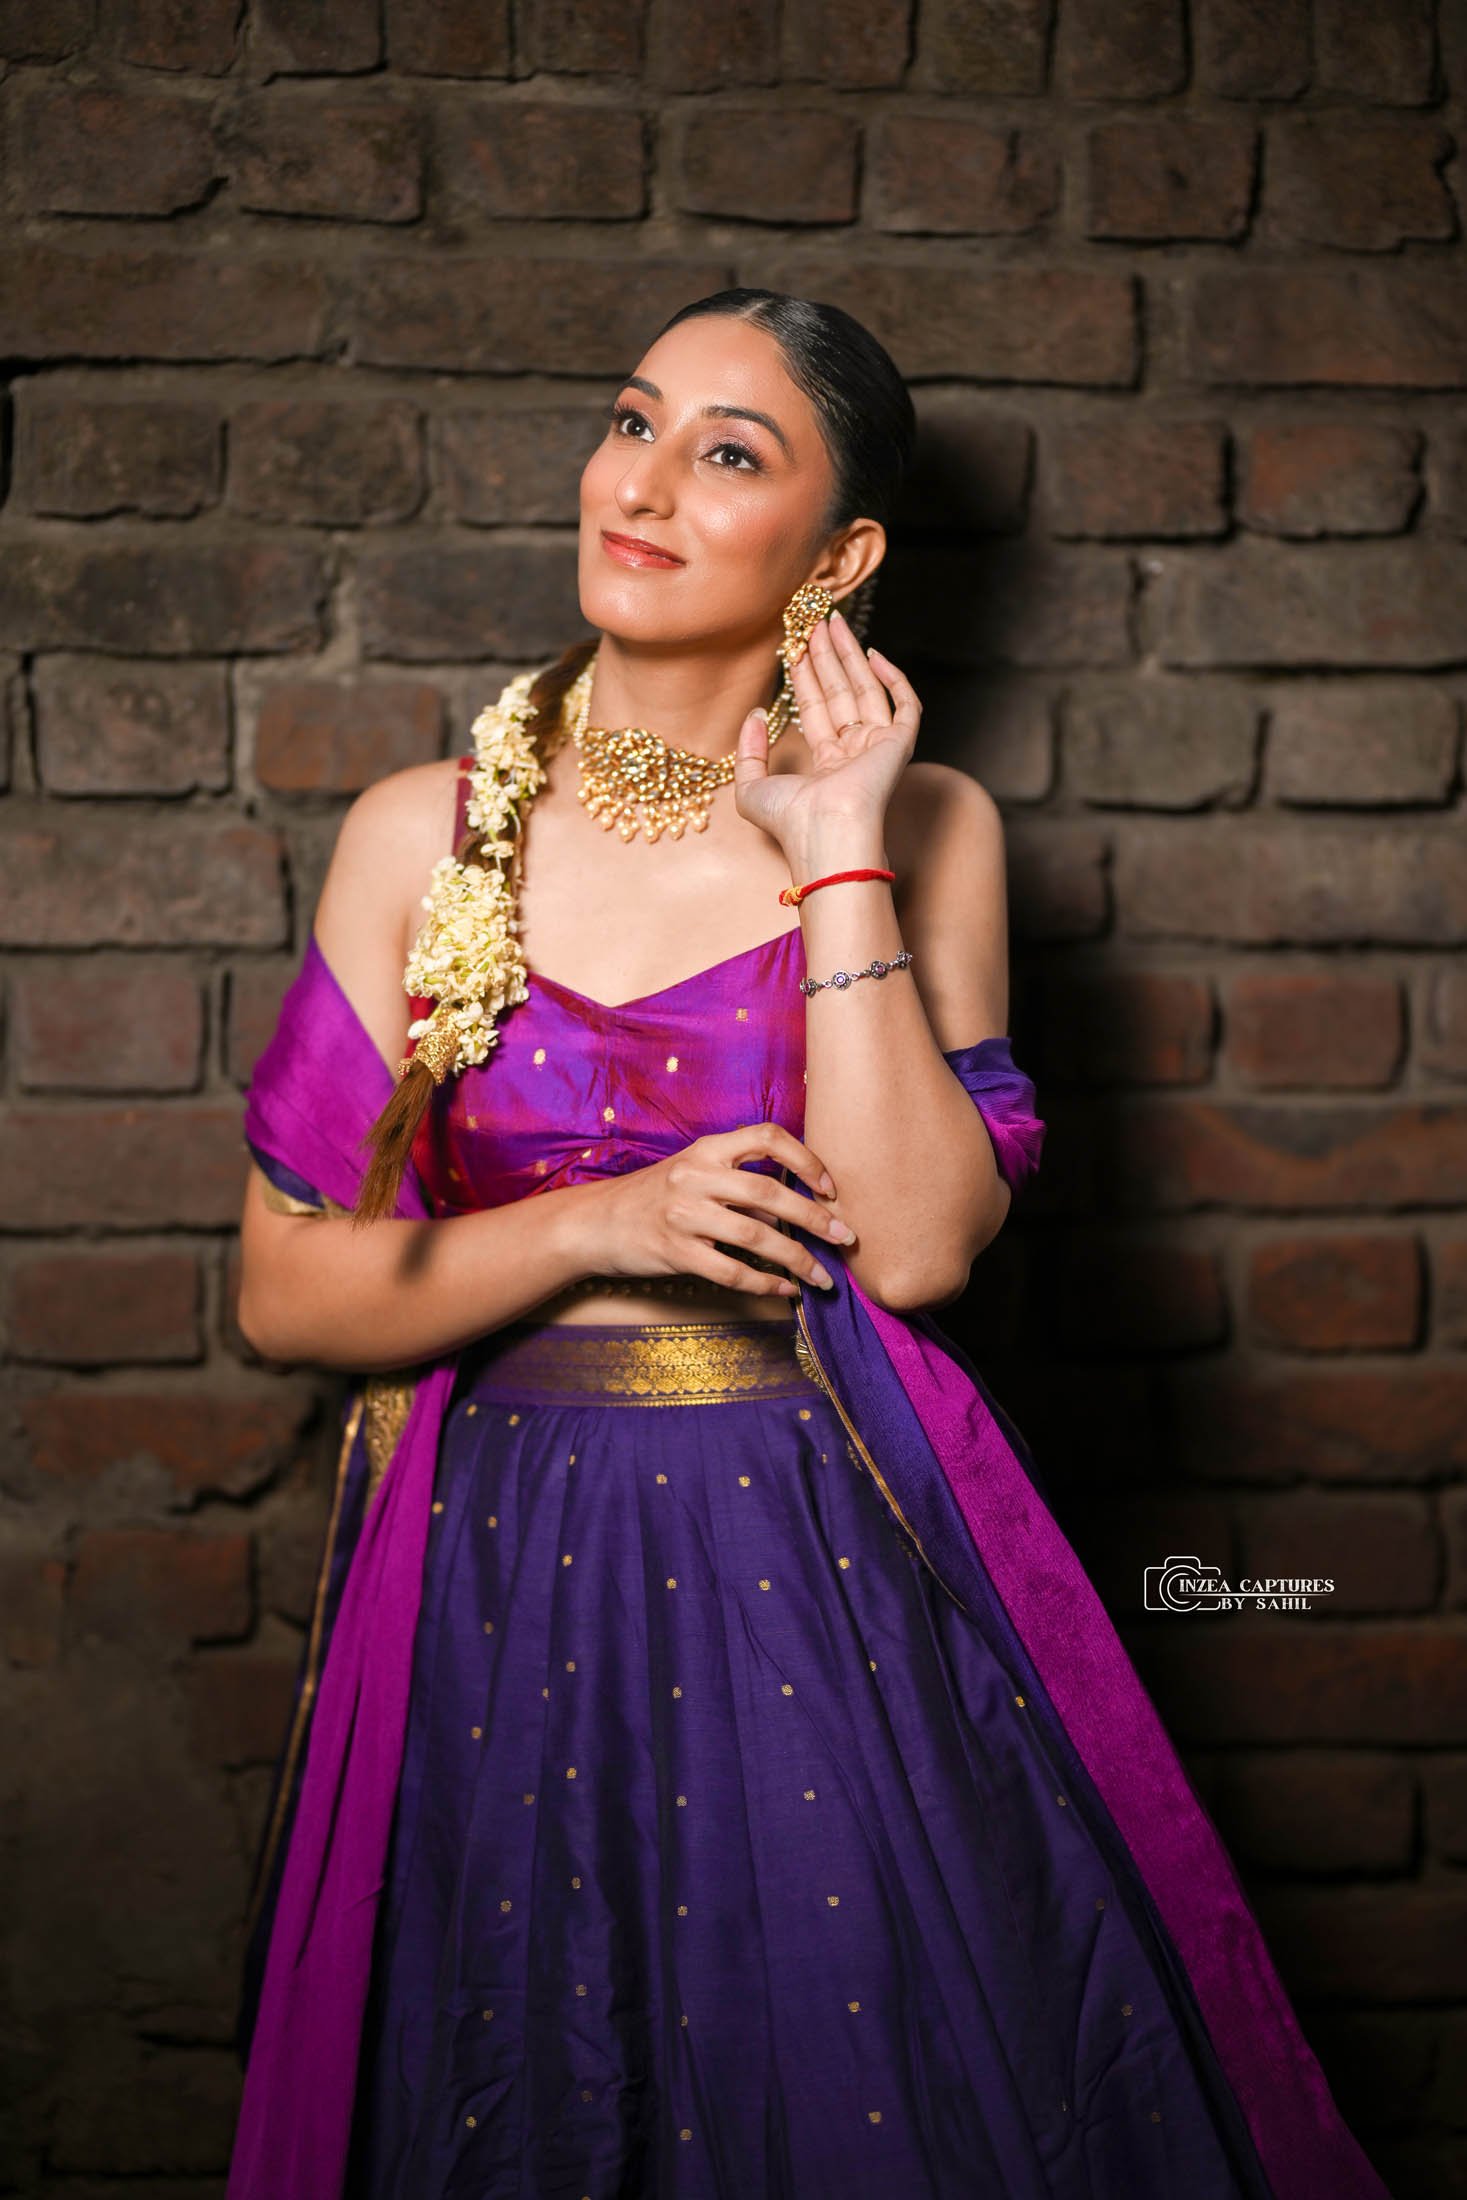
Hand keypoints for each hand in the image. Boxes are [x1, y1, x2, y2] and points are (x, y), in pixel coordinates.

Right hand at [574, 1124, 856, 1298]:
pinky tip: (786, 1290)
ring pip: (756, 1236)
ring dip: (798, 1259)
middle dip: (815, 1217)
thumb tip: (798, 1209)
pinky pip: (731, 1271)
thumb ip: (739, 1183)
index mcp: (707, 1149)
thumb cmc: (655, 1198)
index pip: (766, 1137)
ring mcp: (683, 1214)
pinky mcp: (674, 1251)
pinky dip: (765, 1283)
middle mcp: (696, 1176)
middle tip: (846, 1237)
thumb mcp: (694, 1174)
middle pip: (769, 1192)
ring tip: (823, 1277)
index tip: (830, 1187)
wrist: (595, 1224)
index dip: (806, 1158)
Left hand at [732, 606, 921, 855]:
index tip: (793, 647)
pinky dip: (894, 678)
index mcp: (826, 767)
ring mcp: (878, 748)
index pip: (816, 710)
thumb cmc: (790, 821)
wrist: (825, 831)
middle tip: (815, 625)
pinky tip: (874, 654)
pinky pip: (905, 704)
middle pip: (841, 694)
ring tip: (833, 624)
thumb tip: (757, 713)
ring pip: (867, 690)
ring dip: (851, 656)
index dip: (805, 677)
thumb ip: (749, 751)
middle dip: (827, 658)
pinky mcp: (899, 744)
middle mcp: (854, 755)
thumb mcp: (750, 788)